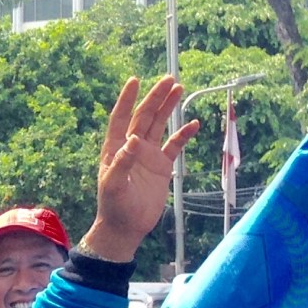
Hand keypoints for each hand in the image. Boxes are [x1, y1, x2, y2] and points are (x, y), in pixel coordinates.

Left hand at [81, 75, 197, 262]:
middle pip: (144, 116)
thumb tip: (133, 139)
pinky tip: (194, 123)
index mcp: (115, 148)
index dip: (127, 99)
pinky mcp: (161, 167)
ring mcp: (147, 155)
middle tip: (169, 79)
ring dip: (168, 108)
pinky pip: (174, 146)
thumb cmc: (114, 207)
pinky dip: (183, 134)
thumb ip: (122, 162)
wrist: (126, 227)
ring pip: (159, 125)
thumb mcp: (114, 185)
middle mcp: (132, 147)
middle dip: (155, 97)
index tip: (135, 80)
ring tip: (179, 89)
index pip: (121, 117)